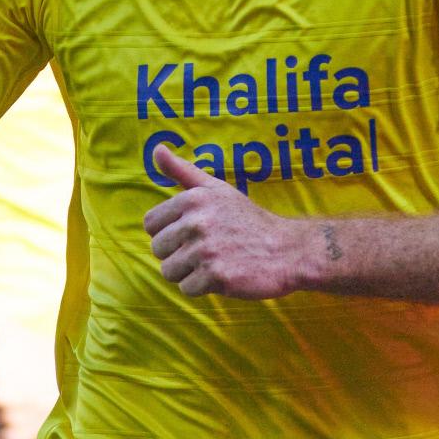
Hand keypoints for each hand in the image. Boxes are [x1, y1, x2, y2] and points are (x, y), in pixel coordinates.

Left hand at [143, 145, 314, 298]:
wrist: (287, 249)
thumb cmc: (247, 219)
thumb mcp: (216, 188)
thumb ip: (182, 170)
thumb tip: (157, 149)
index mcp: (193, 199)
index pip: (151, 224)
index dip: (168, 232)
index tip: (191, 233)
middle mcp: (197, 222)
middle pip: (158, 250)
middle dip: (178, 254)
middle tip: (208, 249)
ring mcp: (207, 250)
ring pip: (169, 271)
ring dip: (189, 272)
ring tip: (215, 261)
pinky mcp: (216, 276)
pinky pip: (187, 288)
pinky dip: (203, 287)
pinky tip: (223, 274)